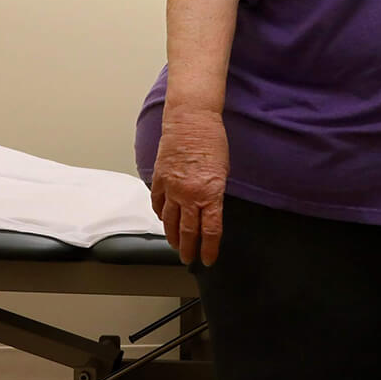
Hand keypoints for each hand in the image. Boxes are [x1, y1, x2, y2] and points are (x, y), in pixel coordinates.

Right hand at [148, 106, 228, 264]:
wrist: (191, 119)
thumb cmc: (212, 140)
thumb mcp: (223, 171)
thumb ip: (215, 194)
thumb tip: (210, 210)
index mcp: (210, 193)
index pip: (209, 231)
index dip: (208, 249)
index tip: (207, 259)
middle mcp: (188, 195)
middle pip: (187, 231)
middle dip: (188, 249)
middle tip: (188, 259)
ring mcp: (171, 188)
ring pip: (169, 221)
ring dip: (172, 236)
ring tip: (175, 245)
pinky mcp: (159, 179)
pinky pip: (157, 203)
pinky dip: (160, 214)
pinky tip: (162, 220)